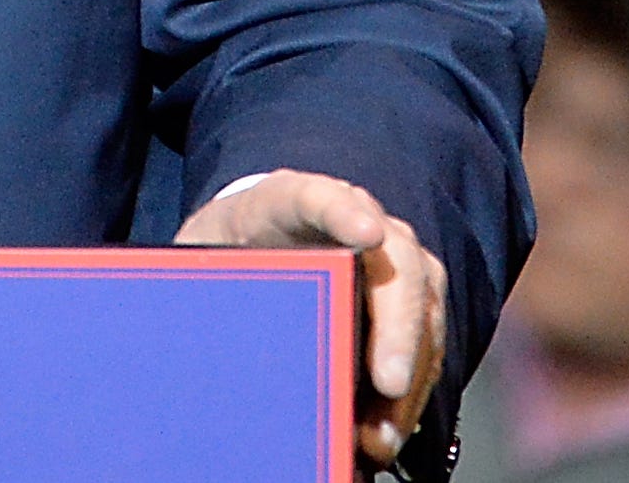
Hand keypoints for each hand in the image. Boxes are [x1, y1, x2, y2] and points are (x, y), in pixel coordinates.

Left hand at [177, 170, 446, 472]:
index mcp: (285, 199)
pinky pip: (426, 342)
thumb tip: (206, 344)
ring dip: (410, 374)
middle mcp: (352, 217)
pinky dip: (411, 392)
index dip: (342, 212)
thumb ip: (206, 283)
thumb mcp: (202, 260)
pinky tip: (386, 430)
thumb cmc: (227, 249)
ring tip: (381, 433)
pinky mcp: (407, 298)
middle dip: (397, 325)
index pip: (313, 195)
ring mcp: (389, 255)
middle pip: (393, 260)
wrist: (251, 240)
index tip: (366, 234)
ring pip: (422, 307)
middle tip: (389, 382)